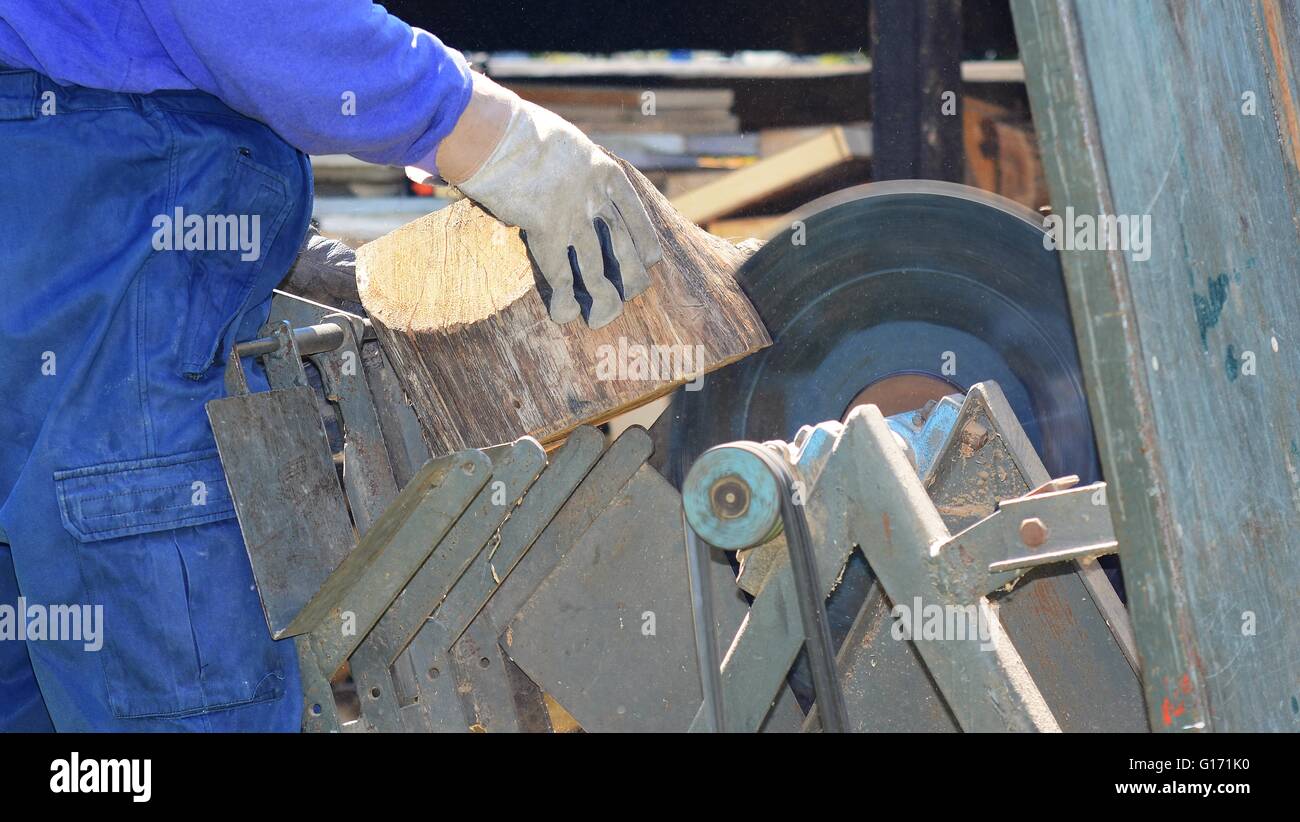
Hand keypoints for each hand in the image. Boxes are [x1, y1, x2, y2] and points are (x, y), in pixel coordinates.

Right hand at [418, 74, 661, 328]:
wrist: (496, 132)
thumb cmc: (517, 131)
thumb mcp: (562, 141)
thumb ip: (572, 165)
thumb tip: (564, 178)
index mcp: (605, 172)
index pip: (636, 215)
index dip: (645, 243)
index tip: (650, 261)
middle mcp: (597, 197)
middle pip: (625, 247)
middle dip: (631, 277)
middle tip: (631, 295)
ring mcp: (574, 217)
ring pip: (599, 270)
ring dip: (602, 300)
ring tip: (601, 319)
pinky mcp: (547, 233)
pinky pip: (561, 276)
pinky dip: (564, 301)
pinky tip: (564, 316)